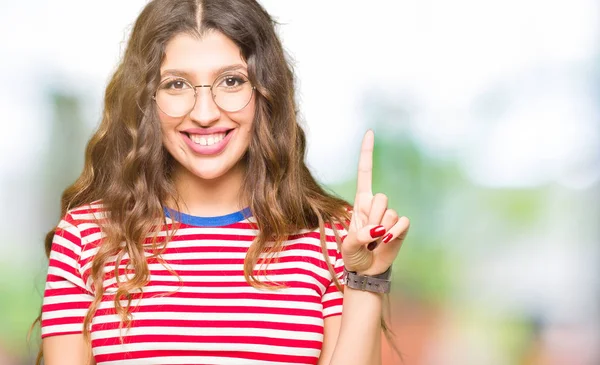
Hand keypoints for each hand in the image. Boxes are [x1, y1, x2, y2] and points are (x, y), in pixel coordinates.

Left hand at [341, 130, 409, 275]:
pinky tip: (386, 242)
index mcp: (360, 202)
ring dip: (380, 230)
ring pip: (390, 212)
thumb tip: (378, 229)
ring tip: (373, 241)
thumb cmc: (353, 254)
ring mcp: (389, 215)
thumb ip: (358, 237)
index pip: (365, 172)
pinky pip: (402, 222)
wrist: (366, 270)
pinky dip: (394, 234)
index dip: (367, 153)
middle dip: (372, 217)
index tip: (370, 132)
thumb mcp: (347, 246)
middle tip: (366, 234)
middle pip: (380, 197)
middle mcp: (376, 205)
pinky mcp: (401, 227)